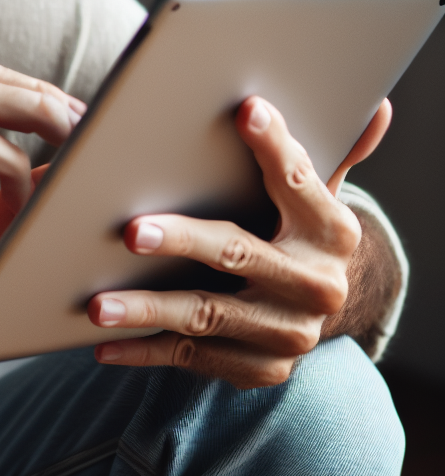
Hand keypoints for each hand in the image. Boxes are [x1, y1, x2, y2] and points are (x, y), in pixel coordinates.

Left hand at [85, 97, 391, 388]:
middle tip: (131, 231)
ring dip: (148, 309)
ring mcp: (287, 333)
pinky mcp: (258, 368)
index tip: (245, 111)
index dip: (275, 146)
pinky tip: (103, 344)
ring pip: (205, 315)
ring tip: (97, 305)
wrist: (309, 313)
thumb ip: (333, 154)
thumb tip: (378, 106)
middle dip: (183, 241)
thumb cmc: (292, 235)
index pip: (301, 182)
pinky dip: (144, 352)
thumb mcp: (314, 199)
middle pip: (239, 254)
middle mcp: (316, 284)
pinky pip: (191, 357)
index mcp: (331, 231)